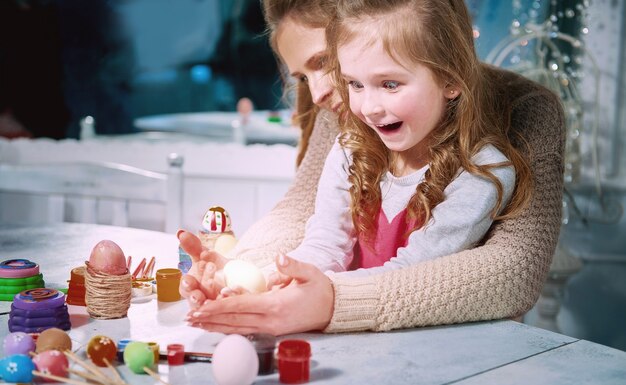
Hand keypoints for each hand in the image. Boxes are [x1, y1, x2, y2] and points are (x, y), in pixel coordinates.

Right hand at [177, 230, 227, 306]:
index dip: (187, 283)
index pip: (186, 286)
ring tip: (217, 296)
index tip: (191, 279)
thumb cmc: (215, 265)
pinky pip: (225, 309)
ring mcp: (212, 305)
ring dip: (210, 304)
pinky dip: (228, 303)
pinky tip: (231, 298)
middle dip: (196, 296)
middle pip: (195, 299)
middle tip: (203, 290)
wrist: (237, 274)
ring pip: (208, 308)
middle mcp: (199, 297)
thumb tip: (180, 233)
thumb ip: (193, 246)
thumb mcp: (205, 254)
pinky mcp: (225, 309)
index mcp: (191, 284)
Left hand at [185, 255, 333, 335]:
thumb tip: (279, 257)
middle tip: (189, 317)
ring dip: (215, 326)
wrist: (333, 309)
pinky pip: (244, 330)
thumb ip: (292, 266)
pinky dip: (227, 328)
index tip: (201, 307)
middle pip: (234, 320)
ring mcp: (270, 328)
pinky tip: (215, 326)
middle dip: (210, 319)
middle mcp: (270, 320)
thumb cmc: (320, 289)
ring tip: (195, 323)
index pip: (241, 305)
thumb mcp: (310, 273)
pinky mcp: (271, 330)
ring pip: (236, 328)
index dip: (219, 306)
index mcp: (276, 305)